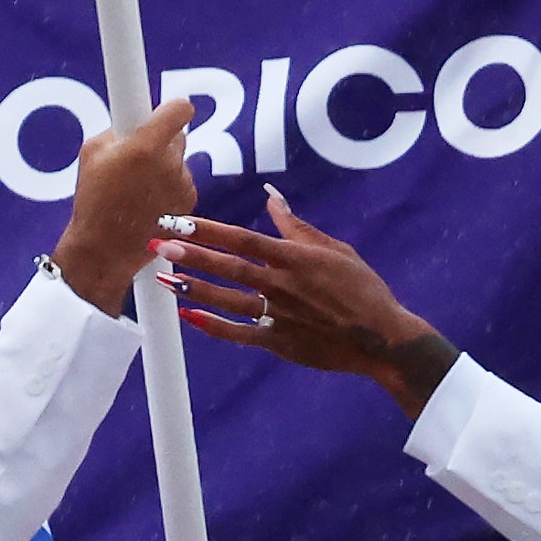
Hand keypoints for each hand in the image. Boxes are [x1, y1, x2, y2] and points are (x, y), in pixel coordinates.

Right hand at [49, 96, 194, 315]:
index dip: (174, 108)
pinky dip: (168, 186)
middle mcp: (170, 163)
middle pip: (178, 136)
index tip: (168, 111)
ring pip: (179, 161)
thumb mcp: (91, 152)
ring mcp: (182, 184)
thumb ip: (117, 131)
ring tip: (136, 185)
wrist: (106, 247)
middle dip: (160, 140)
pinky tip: (147, 201)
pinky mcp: (188, 203)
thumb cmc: (94, 200)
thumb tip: (130, 123)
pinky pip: (181, 182)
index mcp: (146, 146)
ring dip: (164, 166)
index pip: (180, 110)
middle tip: (137, 153)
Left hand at [164, 191, 454, 402]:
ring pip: (227, 300)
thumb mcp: (336, 250)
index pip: (243, 239)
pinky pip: (240, 334)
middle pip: (228, 267)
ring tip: (165, 278)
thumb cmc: (364, 291)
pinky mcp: (281, 342)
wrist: (384, 340)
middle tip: (156, 243)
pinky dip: (214, 326)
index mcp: (296, 259)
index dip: (208, 229)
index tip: (179, 220)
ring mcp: (280, 315)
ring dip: (194, 288)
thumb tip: (272, 199)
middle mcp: (283, 286)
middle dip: (190, 254)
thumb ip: (298, 227)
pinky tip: (189, 317)